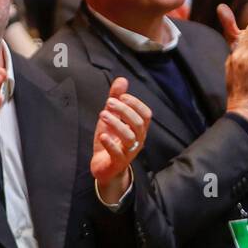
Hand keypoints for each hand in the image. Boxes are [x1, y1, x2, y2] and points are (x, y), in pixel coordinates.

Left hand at [91, 76, 150, 202]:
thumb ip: (116, 99)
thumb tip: (122, 80)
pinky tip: (102, 136)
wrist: (105, 167)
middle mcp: (137, 140)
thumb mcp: (112, 118)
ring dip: (116, 124)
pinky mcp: (117, 162)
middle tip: (108, 103)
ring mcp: (128, 152)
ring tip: (102, 115)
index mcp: (138, 129)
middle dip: (124, 111)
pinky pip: (117, 153)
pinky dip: (110, 143)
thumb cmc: (110, 140)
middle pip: (137, 123)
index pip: (145, 114)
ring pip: (129, 137)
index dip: (136, 104)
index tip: (122, 96)